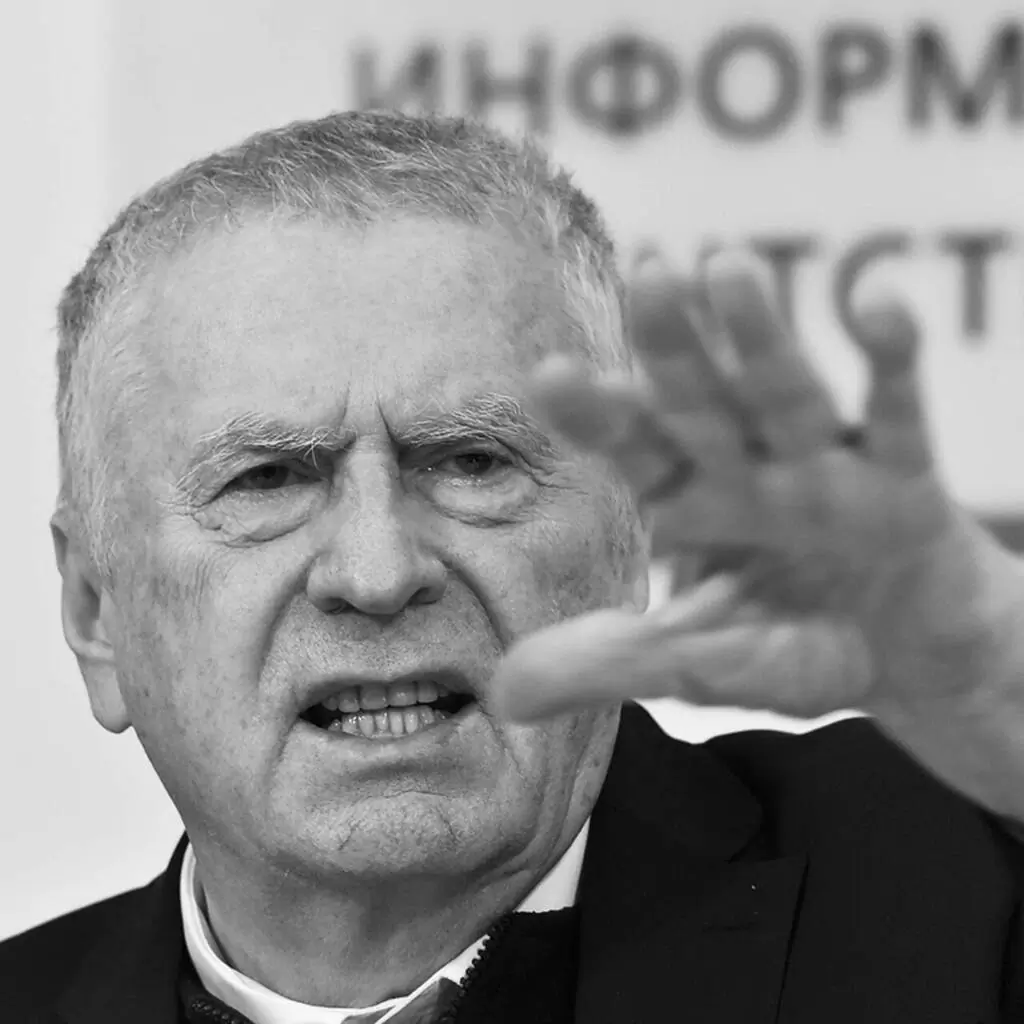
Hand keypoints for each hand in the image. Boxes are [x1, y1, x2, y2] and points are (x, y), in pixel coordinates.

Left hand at [491, 254, 1008, 724]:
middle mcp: (749, 469)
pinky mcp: (905, 474)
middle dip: (673, 346)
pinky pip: (897, 412)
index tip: (548, 372)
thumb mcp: (700, 663)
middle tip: (646, 273)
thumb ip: (613, 664)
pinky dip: (891, 359)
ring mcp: (825, 465)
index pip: (633, 450)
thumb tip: (506, 696)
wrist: (910, 659)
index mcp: (694, 503)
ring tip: (726, 269)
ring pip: (785, 392)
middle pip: (701, 401)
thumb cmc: (798, 647)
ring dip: (757, 336)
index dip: (593, 413)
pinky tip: (877, 302)